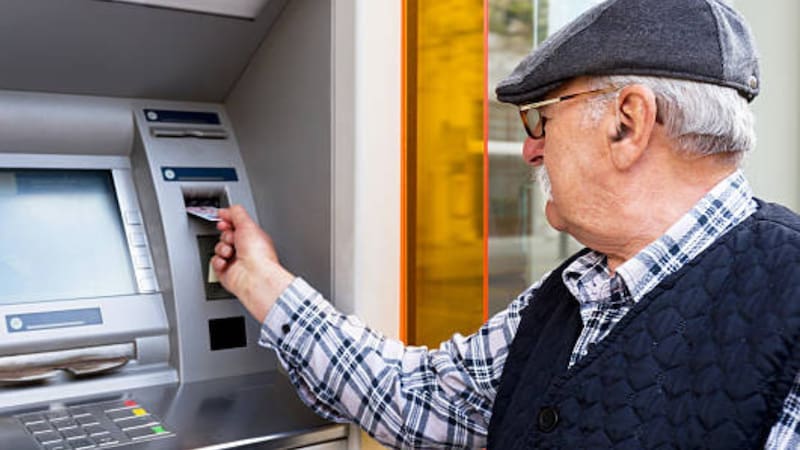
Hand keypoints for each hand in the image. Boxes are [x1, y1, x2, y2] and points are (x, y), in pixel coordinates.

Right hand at [211, 205, 294, 322]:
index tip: (223, 219)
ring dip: (222, 249)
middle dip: (225, 235)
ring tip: (230, 253)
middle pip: (226, 235)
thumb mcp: (247, 224)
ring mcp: (235, 261)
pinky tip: (226, 263)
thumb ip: (236, 213)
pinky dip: (218, 262)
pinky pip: (214, 262)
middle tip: (232, 239)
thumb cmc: (258, 255)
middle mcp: (245, 249)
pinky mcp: (226, 272)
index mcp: (253, 237)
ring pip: (219, 248)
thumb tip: (225, 210)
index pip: (236, 224)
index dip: (228, 221)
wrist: (254, 276)